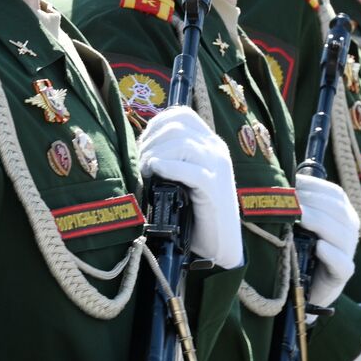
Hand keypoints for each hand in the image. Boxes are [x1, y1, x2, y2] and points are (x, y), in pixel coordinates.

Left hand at [137, 107, 241, 267]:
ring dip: (156, 155)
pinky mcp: (214, 189)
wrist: (220, 245)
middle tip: (140, 165)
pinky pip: (191, 170)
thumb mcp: (184, 179)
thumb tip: (140, 150)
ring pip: (183, 145)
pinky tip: (156, 171)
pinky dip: (169, 168)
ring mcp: (217, 168)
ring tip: (145, 172)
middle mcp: (216, 150)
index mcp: (209, 143)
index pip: (181, 115)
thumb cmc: (196, 213)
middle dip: (151, 142)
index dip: (156, 125)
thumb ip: (171, 159)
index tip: (143, 146)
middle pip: (177, 127)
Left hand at [294, 174, 356, 309]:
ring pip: (342, 234)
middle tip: (288, 200)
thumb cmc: (301, 248)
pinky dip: (332, 254)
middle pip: (337, 210)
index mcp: (342, 212)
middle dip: (312, 202)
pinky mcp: (343, 274)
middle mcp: (349, 229)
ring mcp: (348, 251)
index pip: (333, 193)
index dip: (312, 186)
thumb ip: (297, 204)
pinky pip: (343, 263)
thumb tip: (277, 180)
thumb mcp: (300, 223)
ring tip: (301, 217)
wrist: (305, 287)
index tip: (290, 183)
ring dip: (320, 223)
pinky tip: (319, 247)